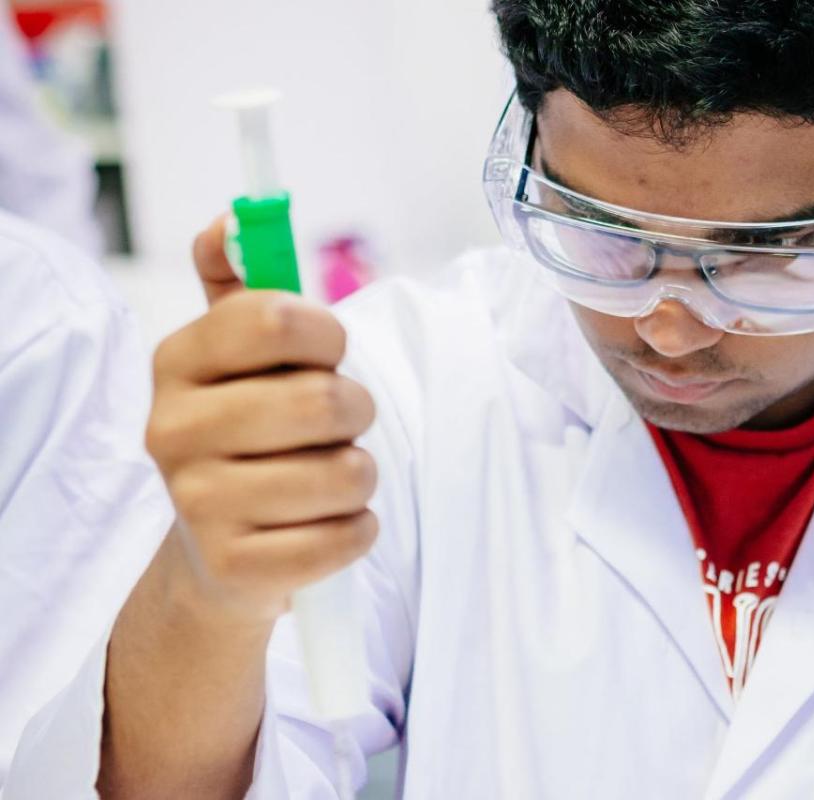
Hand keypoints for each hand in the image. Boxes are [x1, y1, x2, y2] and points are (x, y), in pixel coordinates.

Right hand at [145, 217, 378, 622]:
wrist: (217, 555)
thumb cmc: (247, 437)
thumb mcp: (235, 359)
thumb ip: (239, 287)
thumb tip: (229, 221)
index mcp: (177, 362)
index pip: (278, 318)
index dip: (329, 335)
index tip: (329, 353)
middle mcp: (173, 430)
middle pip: (324, 401)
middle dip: (356, 413)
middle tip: (338, 427)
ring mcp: (199, 505)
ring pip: (347, 473)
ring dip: (359, 475)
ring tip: (329, 478)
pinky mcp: (237, 568)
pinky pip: (346, 537)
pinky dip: (357, 529)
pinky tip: (327, 525)